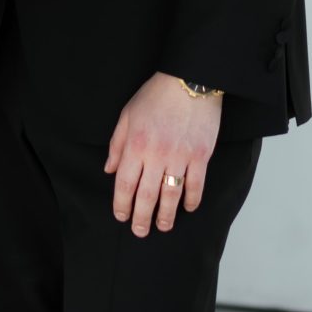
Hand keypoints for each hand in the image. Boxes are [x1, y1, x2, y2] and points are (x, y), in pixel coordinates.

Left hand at [104, 72, 222, 236]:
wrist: (189, 80)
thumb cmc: (156, 95)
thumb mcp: (127, 115)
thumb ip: (117, 145)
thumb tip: (110, 170)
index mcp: (135, 145)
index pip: (124, 184)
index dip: (121, 204)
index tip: (121, 216)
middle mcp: (156, 155)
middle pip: (146, 195)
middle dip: (141, 217)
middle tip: (140, 232)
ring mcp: (180, 156)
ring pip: (171, 194)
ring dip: (166, 215)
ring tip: (163, 226)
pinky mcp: (201, 155)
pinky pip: (196, 184)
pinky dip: (192, 199)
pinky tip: (188, 208)